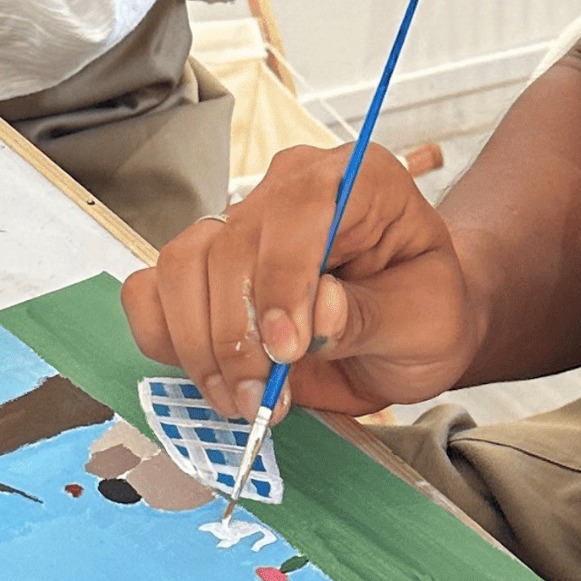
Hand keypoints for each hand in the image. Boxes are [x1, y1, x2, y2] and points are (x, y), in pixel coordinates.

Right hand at [122, 144, 476, 420]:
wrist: (405, 334)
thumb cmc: (424, 314)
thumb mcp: (427, 323)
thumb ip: (371, 315)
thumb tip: (315, 311)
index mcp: (357, 181)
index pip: (298, 207)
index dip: (283, 279)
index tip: (288, 348)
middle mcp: (289, 190)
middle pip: (229, 244)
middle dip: (238, 334)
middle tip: (264, 399)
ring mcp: (240, 224)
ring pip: (181, 267)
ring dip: (200, 345)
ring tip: (243, 400)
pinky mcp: (205, 269)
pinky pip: (153, 291)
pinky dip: (167, 339)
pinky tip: (212, 378)